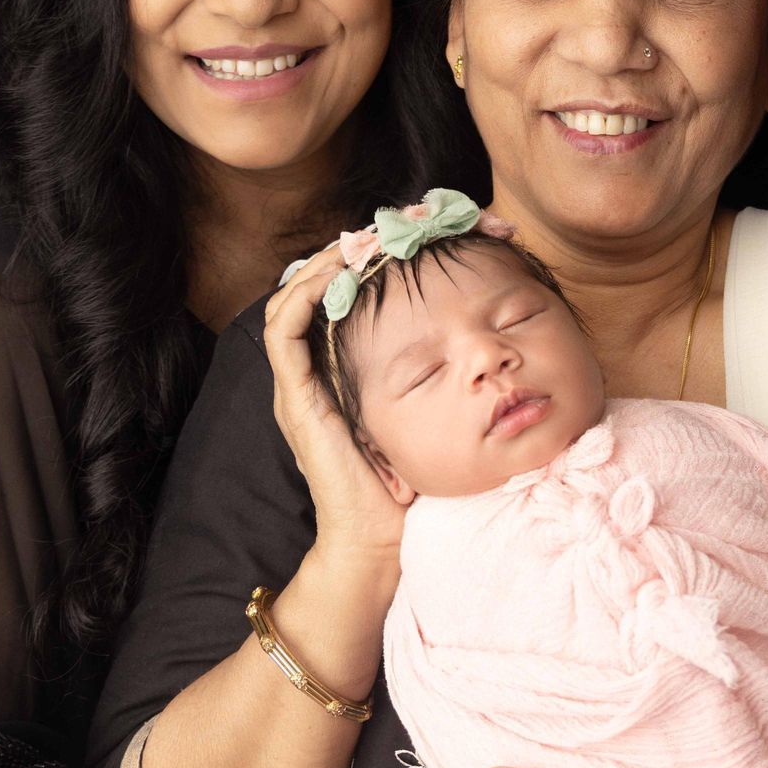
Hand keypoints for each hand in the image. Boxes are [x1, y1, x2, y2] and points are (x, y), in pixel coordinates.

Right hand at [264, 246, 406, 596]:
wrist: (377, 542)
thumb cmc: (406, 488)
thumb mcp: (425, 416)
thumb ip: (435, 382)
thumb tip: (482, 348)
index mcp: (335, 376)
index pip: (337, 300)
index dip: (367, 265)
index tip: (413, 240)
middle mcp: (310, 374)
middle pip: (313, 290)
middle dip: (350, 253)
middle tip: (393, 225)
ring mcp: (298, 385)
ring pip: (292, 300)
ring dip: (325, 264)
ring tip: (364, 239)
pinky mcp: (295, 397)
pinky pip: (284, 330)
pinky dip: (303, 294)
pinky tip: (334, 272)